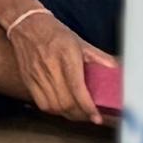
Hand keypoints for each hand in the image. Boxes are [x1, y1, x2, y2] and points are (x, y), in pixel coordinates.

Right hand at [1, 0, 109, 125]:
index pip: (77, 89)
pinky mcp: (27, 78)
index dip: (88, 107)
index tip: (97, 118)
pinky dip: (53, 110)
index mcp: (66, 57)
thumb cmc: (55, 32)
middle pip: (65, 102)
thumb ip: (98, 57)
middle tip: (90, 115)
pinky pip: (41, 103)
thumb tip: (116, 69)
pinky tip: (61, 107)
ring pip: (53, 106)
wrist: (25, 23)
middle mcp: (50, 67)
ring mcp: (36, 74)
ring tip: (78, 113)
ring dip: (68, 114)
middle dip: (80, 114)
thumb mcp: (79, 41)